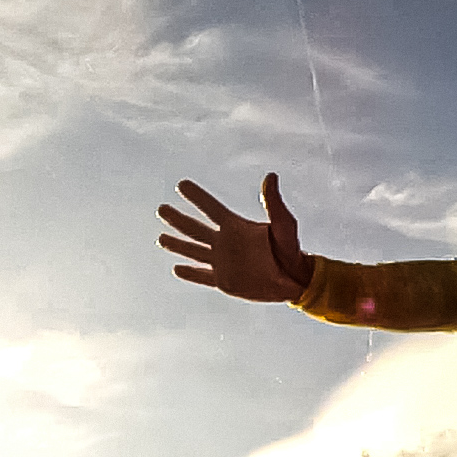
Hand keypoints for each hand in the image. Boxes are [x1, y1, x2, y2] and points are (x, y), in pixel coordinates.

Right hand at [158, 173, 313, 302]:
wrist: (295, 280)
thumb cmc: (292, 250)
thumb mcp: (284, 224)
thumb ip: (274, 203)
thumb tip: (271, 176)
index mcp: (236, 228)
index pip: (211, 208)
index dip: (196, 196)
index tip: (181, 184)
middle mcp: (226, 243)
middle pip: (195, 229)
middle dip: (178, 219)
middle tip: (161, 208)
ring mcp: (224, 262)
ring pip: (194, 251)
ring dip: (178, 245)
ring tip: (161, 238)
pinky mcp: (225, 281)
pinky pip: (203, 276)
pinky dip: (190, 273)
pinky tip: (176, 269)